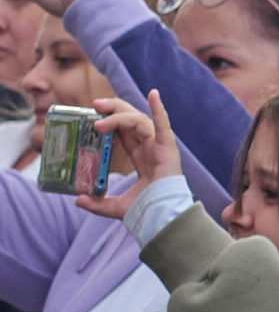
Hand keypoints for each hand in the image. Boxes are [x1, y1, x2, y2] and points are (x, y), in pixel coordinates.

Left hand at [74, 89, 177, 219]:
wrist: (161, 217)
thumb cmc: (146, 210)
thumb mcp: (115, 206)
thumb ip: (96, 203)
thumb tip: (78, 199)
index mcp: (142, 157)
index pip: (125, 131)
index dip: (110, 120)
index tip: (93, 113)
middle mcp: (150, 148)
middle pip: (131, 119)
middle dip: (113, 108)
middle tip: (95, 104)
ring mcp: (159, 147)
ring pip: (139, 120)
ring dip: (119, 114)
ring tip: (99, 115)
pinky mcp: (167, 148)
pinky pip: (162, 125)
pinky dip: (159, 109)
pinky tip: (153, 94)